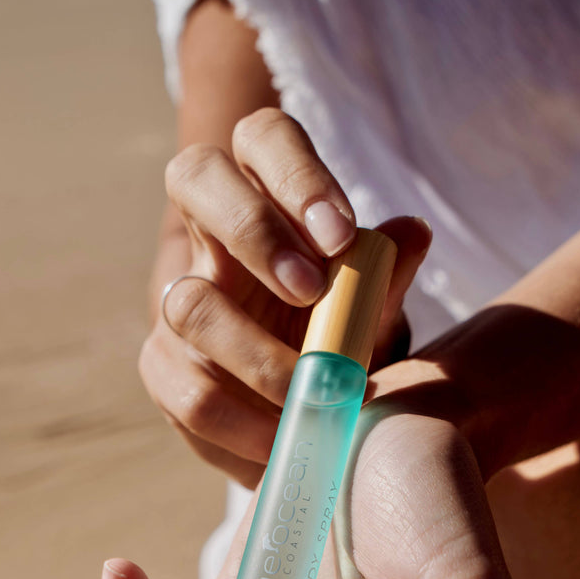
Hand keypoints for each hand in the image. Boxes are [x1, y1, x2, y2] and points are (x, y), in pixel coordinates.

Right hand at [141, 108, 431, 485]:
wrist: (302, 417)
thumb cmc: (338, 344)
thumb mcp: (371, 312)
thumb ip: (384, 277)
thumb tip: (414, 232)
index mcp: (269, 204)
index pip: (262, 140)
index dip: (294, 173)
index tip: (340, 237)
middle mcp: (213, 241)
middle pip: (194, 177)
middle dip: (253, 229)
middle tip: (309, 291)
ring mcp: (179, 305)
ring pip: (189, 303)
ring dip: (259, 356)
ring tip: (317, 396)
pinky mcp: (165, 372)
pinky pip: (188, 394)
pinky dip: (244, 423)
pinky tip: (285, 439)